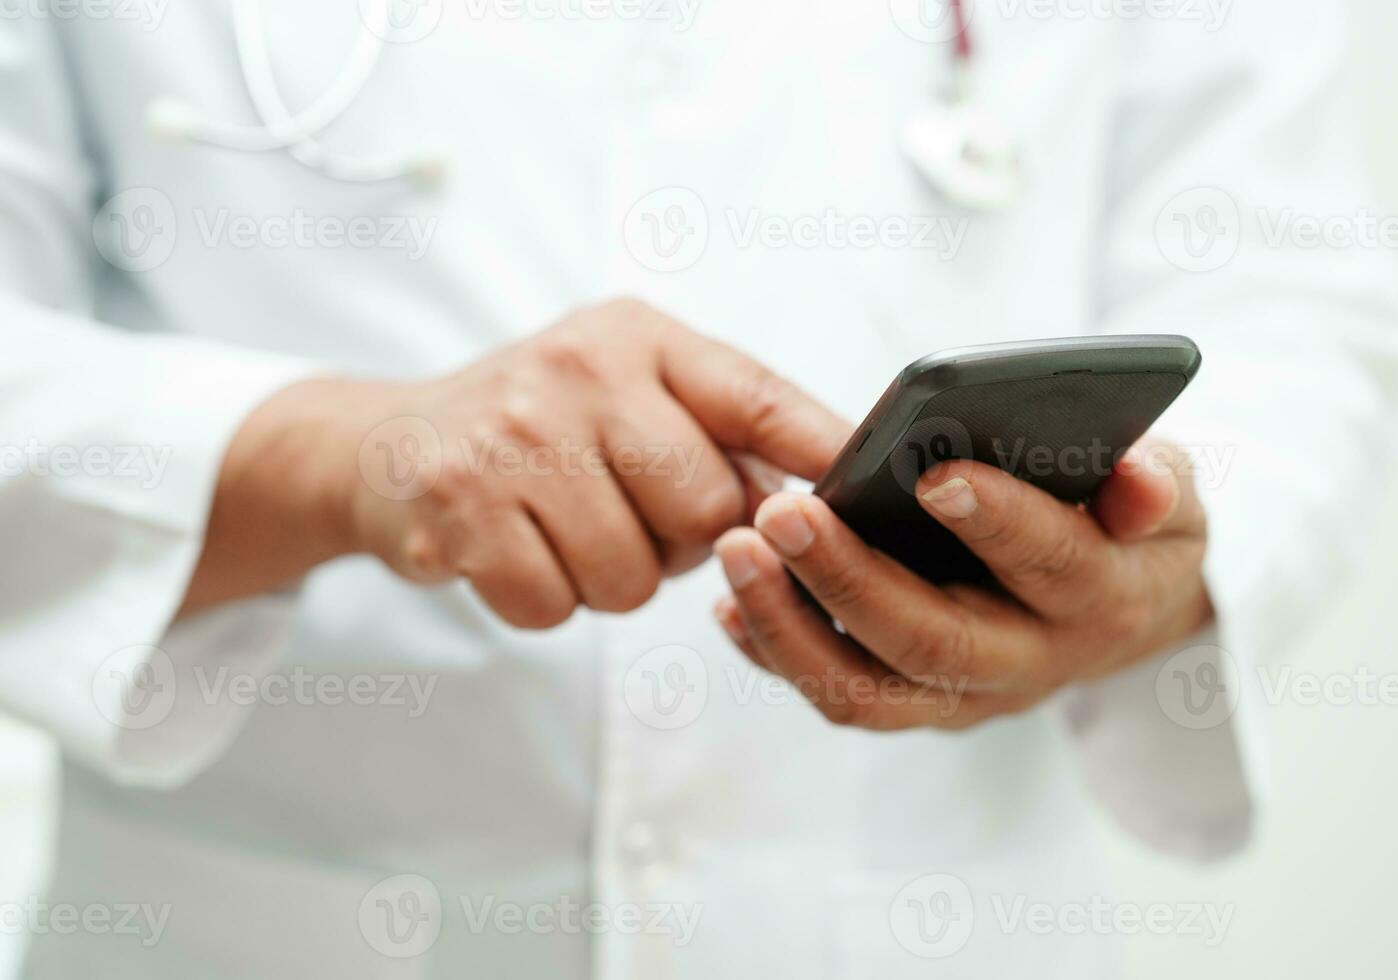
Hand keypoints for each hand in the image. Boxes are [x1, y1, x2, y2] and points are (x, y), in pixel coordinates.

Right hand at [183, 299, 848, 624]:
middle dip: (683, 539)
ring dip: (611, 576)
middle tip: (634, 516)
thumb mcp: (624, 388)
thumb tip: (820, 497)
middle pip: (706, 506)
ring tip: (569, 528)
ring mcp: (513, 435)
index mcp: (637, 337)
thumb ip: (717, 428)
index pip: (757, 396)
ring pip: (633, 573)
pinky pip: (555, 603)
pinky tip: (519, 550)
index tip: (868, 495)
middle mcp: (578, 370)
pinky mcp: (458, 506)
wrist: (386, 446)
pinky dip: (546, 599)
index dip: (822, 452)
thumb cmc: (536, 426)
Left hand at [711, 439, 1213, 729]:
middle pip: (930, 642)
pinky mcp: (916, 703)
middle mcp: (1027, 663)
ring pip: (866, 692)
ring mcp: (965, 697)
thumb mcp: (1172, 498)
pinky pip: (837, 696)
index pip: (1050, 565)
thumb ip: (1155, 484)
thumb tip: (1136, 482)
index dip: (997, 521)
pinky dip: (775, 654)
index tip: (932, 473)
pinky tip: (730, 603)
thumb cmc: (1131, 531)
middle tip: (780, 512)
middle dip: (849, 579)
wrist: (1120, 610)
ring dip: (789, 626)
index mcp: (1100, 599)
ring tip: (736, 549)